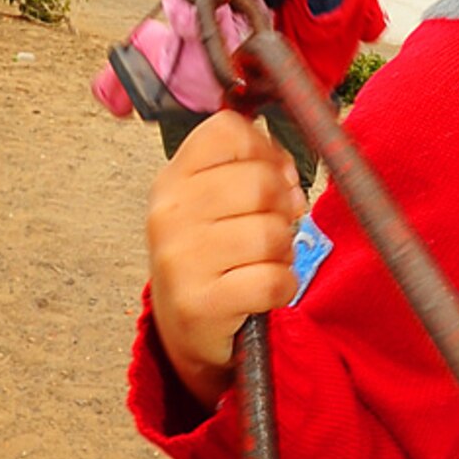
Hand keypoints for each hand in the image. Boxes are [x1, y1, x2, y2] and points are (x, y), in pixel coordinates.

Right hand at [146, 111, 305, 407]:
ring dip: (283, 252)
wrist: (184, 327)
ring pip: (272, 233)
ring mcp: (180, 259)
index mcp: (172, 178)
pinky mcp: (200, 304)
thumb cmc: (209, 255)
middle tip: (271, 229)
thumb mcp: (213, 201)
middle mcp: (169, 213)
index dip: (266, 151)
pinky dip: (282, 287)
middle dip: (283, 208)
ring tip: (262, 262)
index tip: (272, 177)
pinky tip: (263, 290)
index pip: (229, 131)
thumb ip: (249, 168)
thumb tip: (289, 174)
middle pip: (260, 182)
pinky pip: (273, 281)